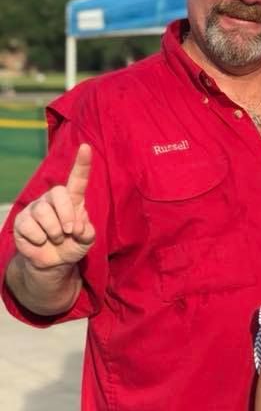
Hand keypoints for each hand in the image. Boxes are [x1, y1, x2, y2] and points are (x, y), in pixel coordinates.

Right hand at [13, 144, 95, 269]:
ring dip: (54, 231)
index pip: (77, 179)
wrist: (54, 263)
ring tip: (56, 239)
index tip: (85, 147)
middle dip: (66, 214)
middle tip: (70, 231)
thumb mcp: (86, 241)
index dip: (82, 164)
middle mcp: (52, 200)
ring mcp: (35, 209)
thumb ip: (88, 232)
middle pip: (58, 193)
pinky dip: (40, 239)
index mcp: (72, 200)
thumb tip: (78, 226)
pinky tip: (41, 241)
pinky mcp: (22, 221)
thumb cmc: (72, 245)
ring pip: (43, 212)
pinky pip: (30, 226)